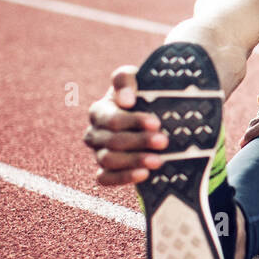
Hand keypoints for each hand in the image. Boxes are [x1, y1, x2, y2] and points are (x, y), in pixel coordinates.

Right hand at [83, 65, 169, 185]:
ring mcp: (99, 153)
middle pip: (112, 141)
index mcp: (100, 111)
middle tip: (164, 142)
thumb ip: (125, 79)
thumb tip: (124, 100)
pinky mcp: (105, 171)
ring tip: (158, 161)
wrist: (154, 114)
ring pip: (108, 160)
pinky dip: (122, 178)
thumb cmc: (144, 94)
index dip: (133, 121)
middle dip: (139, 142)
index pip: (112, 118)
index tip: (156, 123)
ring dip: (134, 161)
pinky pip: (105, 179)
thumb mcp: (137, 79)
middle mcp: (95, 133)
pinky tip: (144, 174)